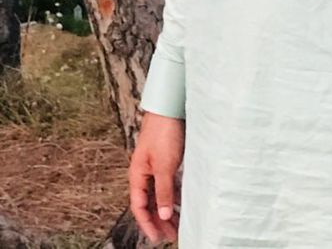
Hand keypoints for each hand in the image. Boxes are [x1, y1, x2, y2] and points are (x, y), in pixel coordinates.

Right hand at [129, 111, 185, 244]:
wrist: (170, 107)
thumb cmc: (163, 132)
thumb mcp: (164, 165)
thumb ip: (164, 191)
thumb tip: (164, 215)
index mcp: (137, 175)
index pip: (140, 207)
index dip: (148, 224)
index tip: (157, 238)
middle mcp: (144, 173)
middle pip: (150, 203)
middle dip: (159, 220)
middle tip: (171, 235)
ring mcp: (155, 166)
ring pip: (159, 194)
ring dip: (167, 209)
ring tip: (177, 223)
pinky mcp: (167, 159)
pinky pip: (167, 184)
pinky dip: (173, 195)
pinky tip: (182, 203)